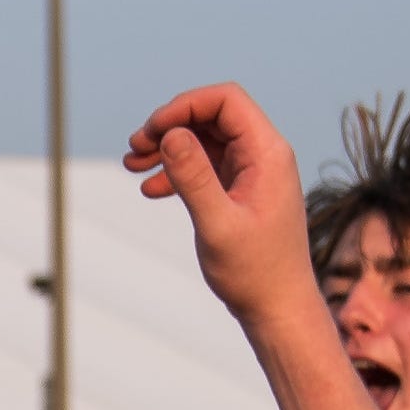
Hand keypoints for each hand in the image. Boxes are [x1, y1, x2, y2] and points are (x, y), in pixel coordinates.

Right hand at [123, 83, 317, 330]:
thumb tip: (170, 134)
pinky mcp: (242, 190)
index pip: (225, 101)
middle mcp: (264, 155)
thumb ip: (193, 177)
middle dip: (171, 126)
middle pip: (212, 116)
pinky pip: (206, 166)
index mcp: (267, 153)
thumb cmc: (255, 272)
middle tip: (134, 148)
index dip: (184, 106)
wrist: (278, 308)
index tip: (152, 130)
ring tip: (132, 165)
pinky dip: (177, 171)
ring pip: (205, 141)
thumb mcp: (218, 225)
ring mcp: (253, 172)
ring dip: (169, 148)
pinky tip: (151, 189)